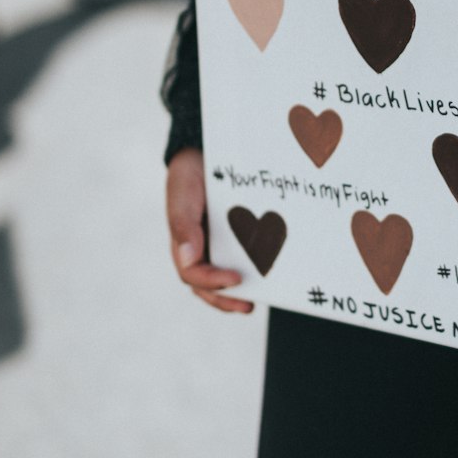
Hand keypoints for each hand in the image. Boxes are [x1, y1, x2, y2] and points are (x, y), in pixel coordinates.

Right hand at [166, 147, 252, 313]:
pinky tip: (274, 272)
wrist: (207, 150)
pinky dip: (258, 269)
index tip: (235, 279)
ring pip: (229, 277)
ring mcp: (221, 245)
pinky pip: (248, 258)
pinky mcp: (240, 237)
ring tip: (264, 298)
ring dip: (243, 291)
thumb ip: (183, 224)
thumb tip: (188, 259)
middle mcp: (203, 250)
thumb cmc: (191, 172)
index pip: (193, 274)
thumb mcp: (183, 192)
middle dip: (227, 299)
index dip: (211, 282)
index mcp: (184, 244)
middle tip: (248, 306)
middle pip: (209, 286)